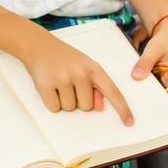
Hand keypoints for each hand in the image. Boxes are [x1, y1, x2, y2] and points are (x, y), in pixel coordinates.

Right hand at [18, 34, 135, 126]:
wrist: (38, 44)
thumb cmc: (64, 58)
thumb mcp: (83, 66)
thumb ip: (95, 86)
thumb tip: (98, 107)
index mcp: (93, 68)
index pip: (112, 91)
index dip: (122, 108)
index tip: (129, 122)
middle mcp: (80, 73)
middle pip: (87, 107)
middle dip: (78, 100)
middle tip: (68, 83)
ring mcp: (62, 79)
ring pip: (70, 108)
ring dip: (64, 101)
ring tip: (58, 82)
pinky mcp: (45, 85)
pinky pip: (54, 108)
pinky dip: (51, 102)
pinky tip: (49, 86)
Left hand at [129, 20, 167, 103]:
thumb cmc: (166, 38)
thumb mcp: (154, 49)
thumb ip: (145, 62)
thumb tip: (136, 76)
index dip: (160, 106)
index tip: (145, 109)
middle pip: (163, 97)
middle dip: (149, 99)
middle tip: (134, 103)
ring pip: (157, 91)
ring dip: (146, 92)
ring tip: (132, 95)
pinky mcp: (162, 77)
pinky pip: (153, 85)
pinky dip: (145, 84)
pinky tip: (134, 86)